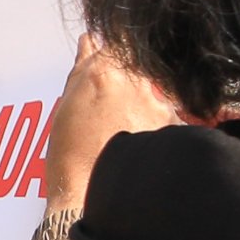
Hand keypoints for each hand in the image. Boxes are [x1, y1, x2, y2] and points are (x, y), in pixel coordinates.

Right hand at [42, 37, 185, 226]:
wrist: (92, 198)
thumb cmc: (72, 156)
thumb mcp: (67, 107)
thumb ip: (82, 69)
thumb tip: (90, 42)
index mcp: (105, 71)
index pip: (121, 41)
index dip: (119, 52)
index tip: (115, 63)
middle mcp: (136, 82)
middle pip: (140, 68)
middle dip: (130, 83)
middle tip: (113, 112)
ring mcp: (157, 106)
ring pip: (154, 95)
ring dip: (144, 107)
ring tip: (123, 135)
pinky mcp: (172, 129)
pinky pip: (168, 120)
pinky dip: (158, 129)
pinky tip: (143, 149)